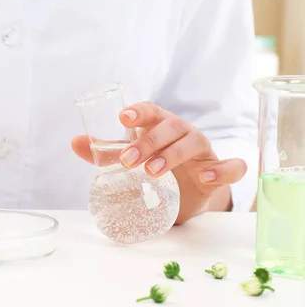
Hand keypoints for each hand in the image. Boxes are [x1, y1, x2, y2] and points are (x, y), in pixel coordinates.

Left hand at [72, 101, 246, 223]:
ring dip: (173, 154)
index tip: (122, 118)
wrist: (185, 194)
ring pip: (195, 142)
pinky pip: (232, 166)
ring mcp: (203, 152)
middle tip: (129, 161)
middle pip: (170, 127)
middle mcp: (182, 133)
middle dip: (148, 142)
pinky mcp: (219, 172)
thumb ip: (106, 152)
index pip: (150, 111)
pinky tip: (207, 177)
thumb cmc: (157, 167)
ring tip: (153, 172)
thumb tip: (74, 142)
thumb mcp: (132, 159)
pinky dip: (223, 170)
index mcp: (159, 126)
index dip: (138, 112)